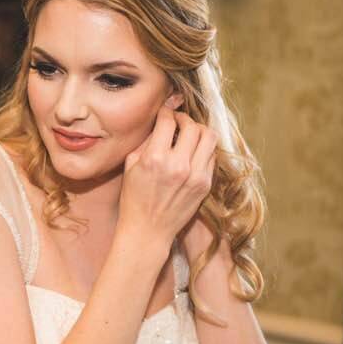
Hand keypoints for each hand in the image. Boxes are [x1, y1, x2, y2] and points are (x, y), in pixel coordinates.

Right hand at [118, 106, 217, 242]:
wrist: (148, 230)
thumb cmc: (134, 199)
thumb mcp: (131, 166)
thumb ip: (146, 142)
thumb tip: (160, 123)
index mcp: (155, 158)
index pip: (168, 121)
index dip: (166, 112)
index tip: (165, 113)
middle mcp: (178, 165)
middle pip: (192, 126)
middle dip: (184, 119)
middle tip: (178, 121)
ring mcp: (195, 175)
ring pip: (209, 137)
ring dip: (199, 131)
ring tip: (190, 134)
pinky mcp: (205, 184)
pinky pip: (211, 156)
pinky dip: (203, 149)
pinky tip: (193, 152)